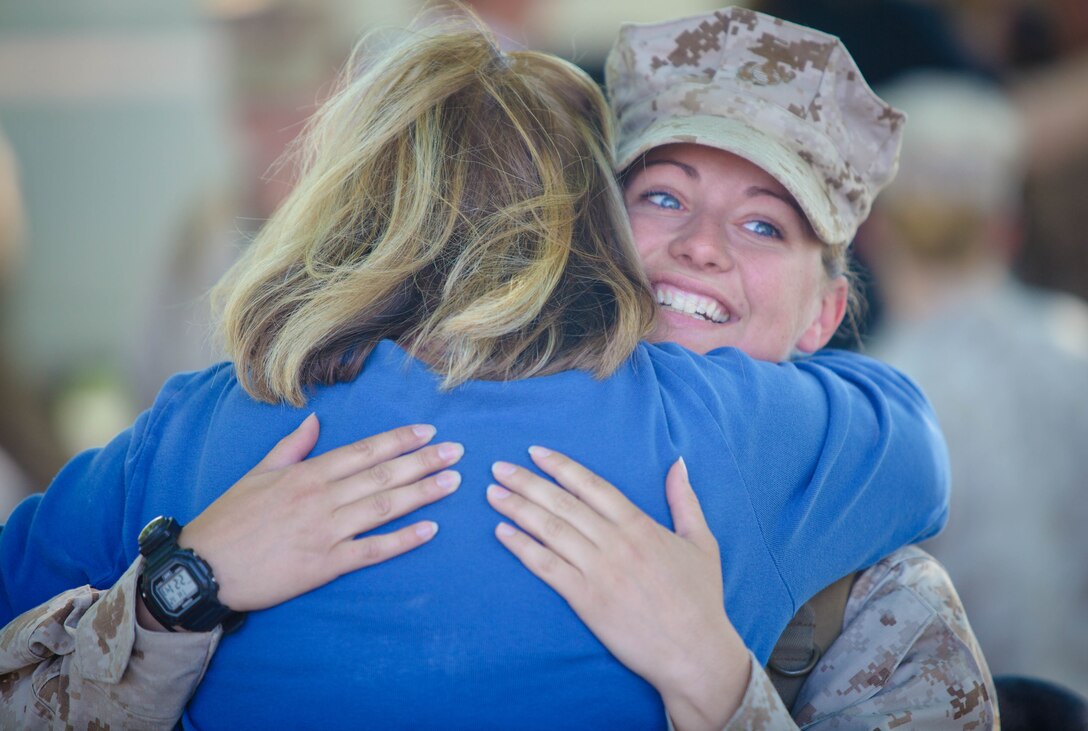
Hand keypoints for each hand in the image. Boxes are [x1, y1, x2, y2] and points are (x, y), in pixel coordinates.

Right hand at [175, 414, 462, 612]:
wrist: (203, 567)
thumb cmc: (228, 519)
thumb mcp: (257, 473)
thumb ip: (291, 447)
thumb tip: (315, 421)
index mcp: (307, 473)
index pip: (364, 451)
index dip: (400, 441)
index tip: (429, 432)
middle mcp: (321, 497)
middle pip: (383, 475)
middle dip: (424, 461)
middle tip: (458, 452)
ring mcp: (325, 531)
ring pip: (384, 507)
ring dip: (423, 493)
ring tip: (453, 482)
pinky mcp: (325, 564)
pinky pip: (372, 550)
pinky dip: (402, 540)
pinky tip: (429, 530)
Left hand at [487, 449, 749, 730]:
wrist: (695, 652)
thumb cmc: (701, 599)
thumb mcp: (701, 542)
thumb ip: (685, 500)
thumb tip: (678, 463)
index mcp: (640, 525)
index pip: (591, 485)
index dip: (560, 466)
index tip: (534, 452)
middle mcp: (616, 543)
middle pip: (563, 503)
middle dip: (527, 482)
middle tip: (499, 467)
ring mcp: (599, 571)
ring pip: (550, 530)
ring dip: (517, 509)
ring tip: (492, 494)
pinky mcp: (587, 600)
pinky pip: (547, 568)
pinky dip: (522, 548)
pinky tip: (502, 534)